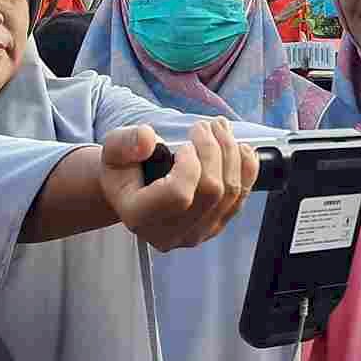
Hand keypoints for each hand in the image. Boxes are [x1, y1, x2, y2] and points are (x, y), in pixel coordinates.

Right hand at [100, 119, 257, 252]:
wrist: (131, 190)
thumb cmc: (123, 169)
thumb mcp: (113, 149)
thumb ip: (125, 142)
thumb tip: (147, 138)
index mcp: (139, 216)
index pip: (180, 194)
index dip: (190, 164)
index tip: (184, 145)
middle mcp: (168, 233)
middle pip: (211, 191)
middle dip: (214, 150)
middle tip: (205, 126)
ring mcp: (194, 235)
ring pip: (230, 194)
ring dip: (231, 155)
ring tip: (221, 129)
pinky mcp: (213, 228)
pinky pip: (240, 200)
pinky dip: (246, 171)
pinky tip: (241, 149)